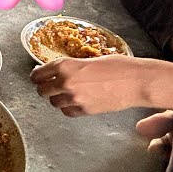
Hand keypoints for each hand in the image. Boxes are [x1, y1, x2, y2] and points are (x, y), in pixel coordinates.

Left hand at [30, 55, 159, 116]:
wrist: (136, 82)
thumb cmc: (118, 66)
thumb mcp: (90, 59)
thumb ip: (72, 66)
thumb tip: (60, 71)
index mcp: (65, 66)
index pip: (39, 74)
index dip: (36, 76)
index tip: (37, 76)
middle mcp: (66, 83)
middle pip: (42, 91)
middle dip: (44, 88)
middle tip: (48, 85)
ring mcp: (74, 99)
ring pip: (53, 103)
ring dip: (56, 98)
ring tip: (64, 93)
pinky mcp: (84, 111)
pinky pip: (67, 112)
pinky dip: (68, 108)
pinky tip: (74, 102)